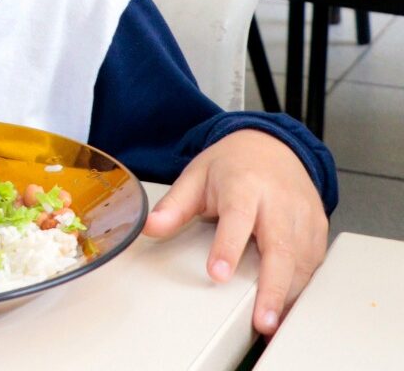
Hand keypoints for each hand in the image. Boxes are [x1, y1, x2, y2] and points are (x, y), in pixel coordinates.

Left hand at [144, 129, 327, 334]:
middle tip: (261, 320)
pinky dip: (302, 285)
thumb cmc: (232, 165)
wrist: (271, 146)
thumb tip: (150, 227)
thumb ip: (174, 206)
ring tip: (272, 322)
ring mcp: (302, 215)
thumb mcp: (196, 177)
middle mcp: (278, 201)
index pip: (237, 218)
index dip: (228, 247)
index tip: (217, 274)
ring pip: (302, 260)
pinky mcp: (318, 228)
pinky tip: (287, 304)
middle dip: (272, 287)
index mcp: (244, 185)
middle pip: (280, 247)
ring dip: (289, 293)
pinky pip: (313, 261)